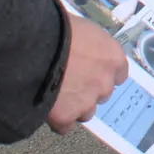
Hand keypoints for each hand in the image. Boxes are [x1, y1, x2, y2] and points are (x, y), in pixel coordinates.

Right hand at [47, 14, 128, 133]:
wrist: (35, 49)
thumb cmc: (58, 28)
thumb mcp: (81, 28)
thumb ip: (88, 44)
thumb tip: (81, 46)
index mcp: (113, 58)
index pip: (119, 73)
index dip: (103, 72)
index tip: (91, 70)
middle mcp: (106, 83)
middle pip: (102, 93)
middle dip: (89, 89)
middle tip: (69, 81)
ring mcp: (87, 103)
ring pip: (86, 112)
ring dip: (75, 106)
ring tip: (56, 95)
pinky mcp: (66, 117)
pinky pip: (64, 125)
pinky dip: (57, 119)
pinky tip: (46, 108)